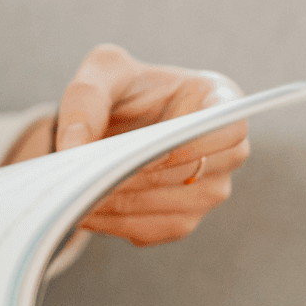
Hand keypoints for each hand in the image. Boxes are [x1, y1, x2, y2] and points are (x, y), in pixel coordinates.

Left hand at [4, 44, 248, 246]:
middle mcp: (226, 152)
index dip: (196, 143)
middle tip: (91, 176)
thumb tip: (74, 148)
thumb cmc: (120, 89)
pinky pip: (152, 231)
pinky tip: (84, 208)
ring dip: (122, 204)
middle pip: (196, 176)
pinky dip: (115, 223)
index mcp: (220, 102)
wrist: (112, 122)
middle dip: (139, 177)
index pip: (230, 129)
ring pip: (173, 210)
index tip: (150, 147)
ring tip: (78, 193)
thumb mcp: (101, 74)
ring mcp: (208, 191)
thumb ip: (86, 100)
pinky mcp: (181, 219)